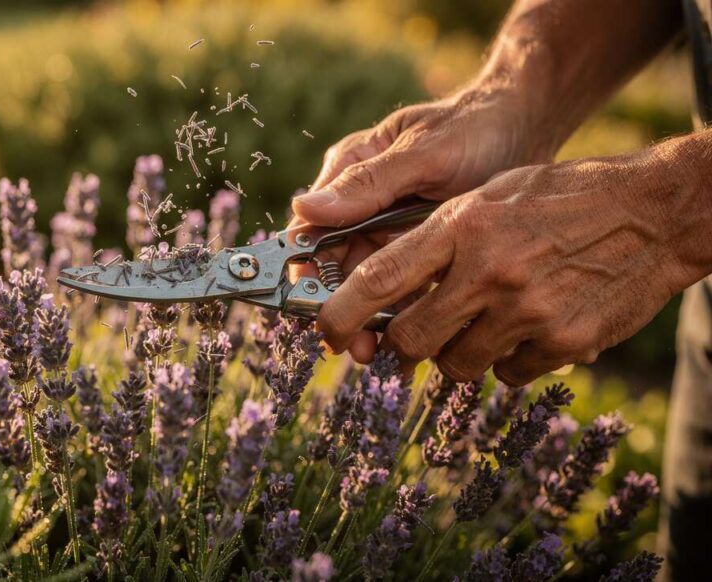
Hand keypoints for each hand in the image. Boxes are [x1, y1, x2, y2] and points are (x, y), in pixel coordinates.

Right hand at [291, 86, 550, 362]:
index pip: (310, 228)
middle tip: (352, 346)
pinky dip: (403, 309)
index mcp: (349, 170)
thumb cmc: (474, 127)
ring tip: (378, 353)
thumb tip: (305, 209)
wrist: (527, 124)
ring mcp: (389, 224)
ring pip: (366, 280)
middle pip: (334, 263)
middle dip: (341, 307)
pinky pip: (402, 283)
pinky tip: (411, 337)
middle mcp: (361, 202)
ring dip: (369, 316)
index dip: (305, 272)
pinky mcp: (419, 243)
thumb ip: (368, 184)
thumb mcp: (423, 154)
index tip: (313, 307)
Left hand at [313, 139, 711, 384]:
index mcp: (464, 226)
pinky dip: (508, 358)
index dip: (340, 313)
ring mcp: (528, 310)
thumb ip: (437, 240)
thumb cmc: (562, 198)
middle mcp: (490, 271)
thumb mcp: (490, 197)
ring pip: (456, 365)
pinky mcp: (564, 342)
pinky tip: (529, 325)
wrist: (655, 212)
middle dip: (401, 344)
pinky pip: (508, 373)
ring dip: (458, 352)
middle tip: (413, 334)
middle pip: (410, 338)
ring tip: (485, 319)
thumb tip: (384, 290)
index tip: (325, 334)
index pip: (380, 278)